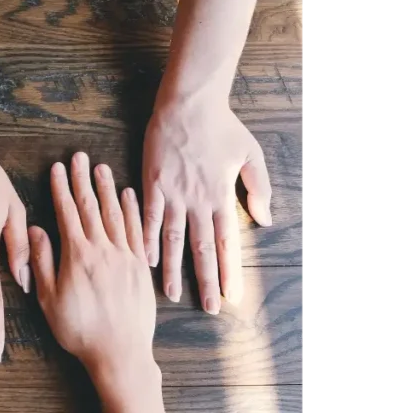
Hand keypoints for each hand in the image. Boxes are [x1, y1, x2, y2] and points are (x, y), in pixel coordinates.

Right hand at [28, 153, 156, 378]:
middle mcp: (103, 250)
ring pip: (115, 214)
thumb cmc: (79, 330)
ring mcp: (125, 257)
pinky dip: (132, 210)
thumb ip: (41, 262)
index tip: (57, 168)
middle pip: (91, 207)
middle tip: (80, 156)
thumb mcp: (48, 299)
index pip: (67, 213)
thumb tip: (34, 230)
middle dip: (83, 180)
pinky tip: (128, 196)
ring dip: (107, 189)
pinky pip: (137, 231)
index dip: (61, 188)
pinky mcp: (140, 267)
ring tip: (101, 168)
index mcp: (77, 256)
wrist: (120, 353)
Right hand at [141, 95, 271, 313]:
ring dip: (173, 270)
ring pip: (174, 240)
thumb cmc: (221, 126)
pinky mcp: (152, 184)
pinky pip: (149, 218)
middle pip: (202, 249)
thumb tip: (265, 220)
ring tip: (172, 295)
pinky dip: (147, 240)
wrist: (188, 104)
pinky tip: (146, 260)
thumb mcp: (251, 155)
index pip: (227, 242)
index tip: (232, 296)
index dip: (229, 271)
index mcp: (221, 196)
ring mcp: (173, 194)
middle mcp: (197, 201)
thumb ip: (259, 188)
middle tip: (209, 308)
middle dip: (206, 281)